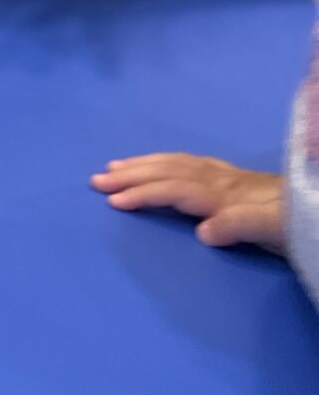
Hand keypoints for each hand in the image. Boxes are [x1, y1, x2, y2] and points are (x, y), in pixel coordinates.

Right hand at [90, 152, 286, 251]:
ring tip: (116, 166)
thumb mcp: (274, 230)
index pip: (175, 189)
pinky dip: (169, 163)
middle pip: (171, 171)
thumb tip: (202, 230)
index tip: (111, 201)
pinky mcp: (238, 181)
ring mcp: (230, 178)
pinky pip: (192, 165)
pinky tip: (163, 166)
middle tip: (96, 179)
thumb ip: (240, 226)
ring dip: (145, 165)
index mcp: (226, 194)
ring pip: (179, 164)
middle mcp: (223, 181)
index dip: (143, 193)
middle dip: (133, 174)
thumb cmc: (298, 226)